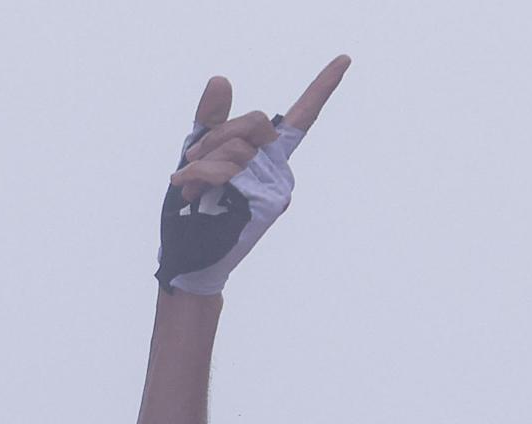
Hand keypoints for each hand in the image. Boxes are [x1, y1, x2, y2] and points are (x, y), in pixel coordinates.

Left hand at [155, 56, 350, 295]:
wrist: (187, 257)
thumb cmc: (194, 209)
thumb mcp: (199, 157)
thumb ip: (211, 120)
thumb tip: (221, 78)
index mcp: (269, 158)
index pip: (301, 118)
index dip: (321, 87)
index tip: (344, 59)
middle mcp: (280, 172)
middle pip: (256, 121)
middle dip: (216, 135)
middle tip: (191, 159)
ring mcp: (275, 189)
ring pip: (237, 148)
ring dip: (202, 162)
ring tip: (190, 188)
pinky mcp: (264, 204)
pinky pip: (227, 171)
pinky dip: (199, 176)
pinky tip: (190, 193)